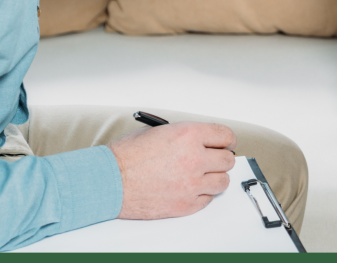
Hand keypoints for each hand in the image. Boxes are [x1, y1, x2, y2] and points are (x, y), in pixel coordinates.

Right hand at [107, 121, 237, 219]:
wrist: (108, 180)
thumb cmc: (127, 156)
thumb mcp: (160, 131)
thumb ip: (186, 135)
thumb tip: (205, 141)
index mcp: (189, 135)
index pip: (226, 135)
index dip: (227, 140)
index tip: (226, 144)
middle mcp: (194, 158)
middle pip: (228, 160)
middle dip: (220, 158)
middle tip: (212, 160)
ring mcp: (191, 184)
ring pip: (222, 181)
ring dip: (214, 177)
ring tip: (201, 176)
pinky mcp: (185, 204)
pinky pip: (208, 199)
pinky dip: (201, 194)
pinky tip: (189, 188)